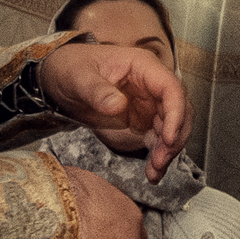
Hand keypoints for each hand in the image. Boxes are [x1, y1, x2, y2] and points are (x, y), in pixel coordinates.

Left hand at [39, 41, 189, 178]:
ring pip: (173, 127)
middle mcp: (152, 84)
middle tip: (160, 161)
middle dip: (174, 138)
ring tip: (154, 171)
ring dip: (168, 150)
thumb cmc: (71, 67)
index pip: (171, 88)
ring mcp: (149, 102)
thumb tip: (118, 105)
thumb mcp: (78, 77)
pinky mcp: (143, 119)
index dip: (176, 113)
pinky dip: (158, 154)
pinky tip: (152, 172)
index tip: (168, 138)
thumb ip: (97, 91)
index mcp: (143, 66)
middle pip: (179, 110)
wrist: (60, 77)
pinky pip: (159, 138)